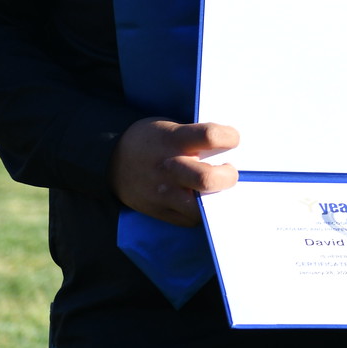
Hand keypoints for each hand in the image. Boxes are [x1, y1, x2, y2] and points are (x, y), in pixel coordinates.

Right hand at [110, 118, 240, 226]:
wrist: (112, 161)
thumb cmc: (152, 140)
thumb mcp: (169, 128)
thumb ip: (195, 138)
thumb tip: (231, 151)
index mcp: (171, 139)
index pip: (209, 136)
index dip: (230, 138)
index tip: (233, 139)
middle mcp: (167, 167)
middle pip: (207, 179)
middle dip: (228, 176)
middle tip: (229, 170)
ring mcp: (162, 193)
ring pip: (199, 207)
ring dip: (215, 199)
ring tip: (216, 188)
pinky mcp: (159, 211)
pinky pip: (190, 219)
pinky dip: (200, 211)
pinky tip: (200, 199)